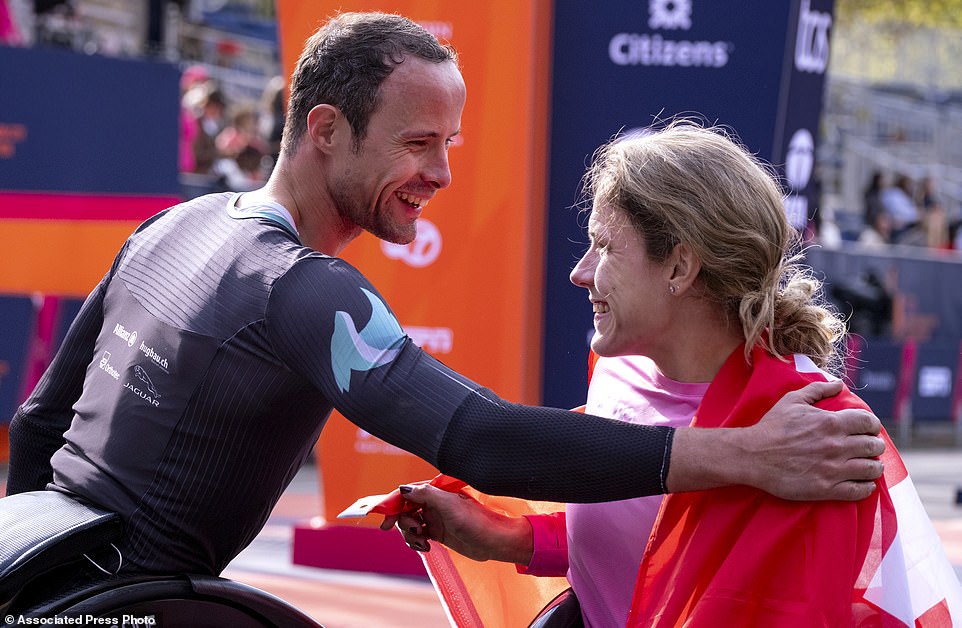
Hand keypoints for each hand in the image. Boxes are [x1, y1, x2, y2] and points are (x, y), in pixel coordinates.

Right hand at [379, 484, 532, 563]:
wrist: (493, 541)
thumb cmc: (475, 520)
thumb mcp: (449, 505)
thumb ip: (425, 494)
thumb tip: (403, 488)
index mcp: (435, 491)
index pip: (406, 494)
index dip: (392, 506)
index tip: (385, 521)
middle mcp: (433, 503)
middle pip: (404, 510)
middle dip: (404, 522)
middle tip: (415, 531)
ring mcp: (434, 518)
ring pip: (409, 524)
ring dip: (409, 535)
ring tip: (422, 542)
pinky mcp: (437, 533)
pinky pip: (417, 536)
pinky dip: (416, 542)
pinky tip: (425, 547)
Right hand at [740, 379, 884, 500]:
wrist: (752, 455)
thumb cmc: (771, 427)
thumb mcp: (792, 400)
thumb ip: (818, 389)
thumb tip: (839, 384)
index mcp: (831, 423)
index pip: (869, 422)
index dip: (873, 425)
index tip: (868, 429)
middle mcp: (836, 445)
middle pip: (873, 446)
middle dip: (874, 445)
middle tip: (868, 447)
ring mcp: (833, 469)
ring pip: (871, 469)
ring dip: (874, 466)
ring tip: (869, 465)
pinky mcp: (826, 489)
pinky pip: (859, 491)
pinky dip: (866, 487)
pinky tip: (863, 483)